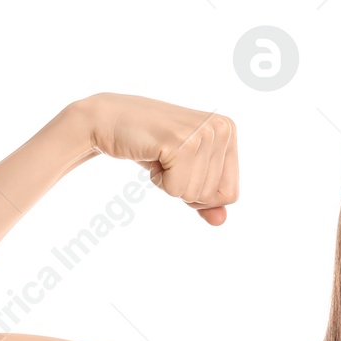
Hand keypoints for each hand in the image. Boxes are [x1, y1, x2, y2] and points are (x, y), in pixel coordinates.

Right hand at [77, 93, 238, 223]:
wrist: (110, 120)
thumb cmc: (152, 146)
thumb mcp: (186, 172)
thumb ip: (207, 199)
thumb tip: (221, 221)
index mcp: (228, 130)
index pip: (231, 193)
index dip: (202, 194)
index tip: (183, 167)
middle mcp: (221, 128)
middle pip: (213, 196)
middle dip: (185, 188)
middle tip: (168, 159)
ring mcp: (202, 134)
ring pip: (195, 195)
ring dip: (171, 184)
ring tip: (160, 156)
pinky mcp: (180, 143)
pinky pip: (176, 190)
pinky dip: (160, 181)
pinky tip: (152, 156)